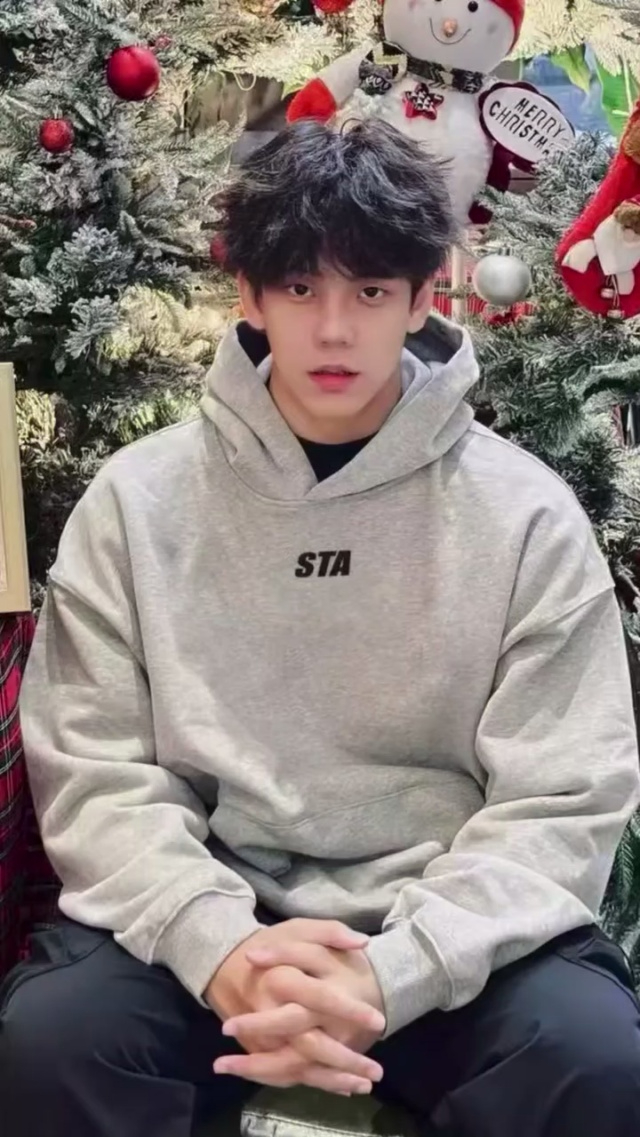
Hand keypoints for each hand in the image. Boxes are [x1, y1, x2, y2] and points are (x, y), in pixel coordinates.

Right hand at [207, 919, 384, 1094]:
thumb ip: (330, 932)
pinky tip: (342, 1086)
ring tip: (365, 1086)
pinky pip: (285, 1073)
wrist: (224, 964)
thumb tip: (363, 942)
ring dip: (331, 1079)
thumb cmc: (270, 944)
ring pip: (298, 1066)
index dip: (348, 1010)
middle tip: (376, 1071)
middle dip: (342, 1060)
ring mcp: (262, 1036)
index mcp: (283, 978)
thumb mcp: (298, 928)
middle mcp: (271, 1012)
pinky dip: (313, 1082)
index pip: (319, 997)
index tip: (378, 1021)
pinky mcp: (258, 1049)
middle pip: (308, 1044)